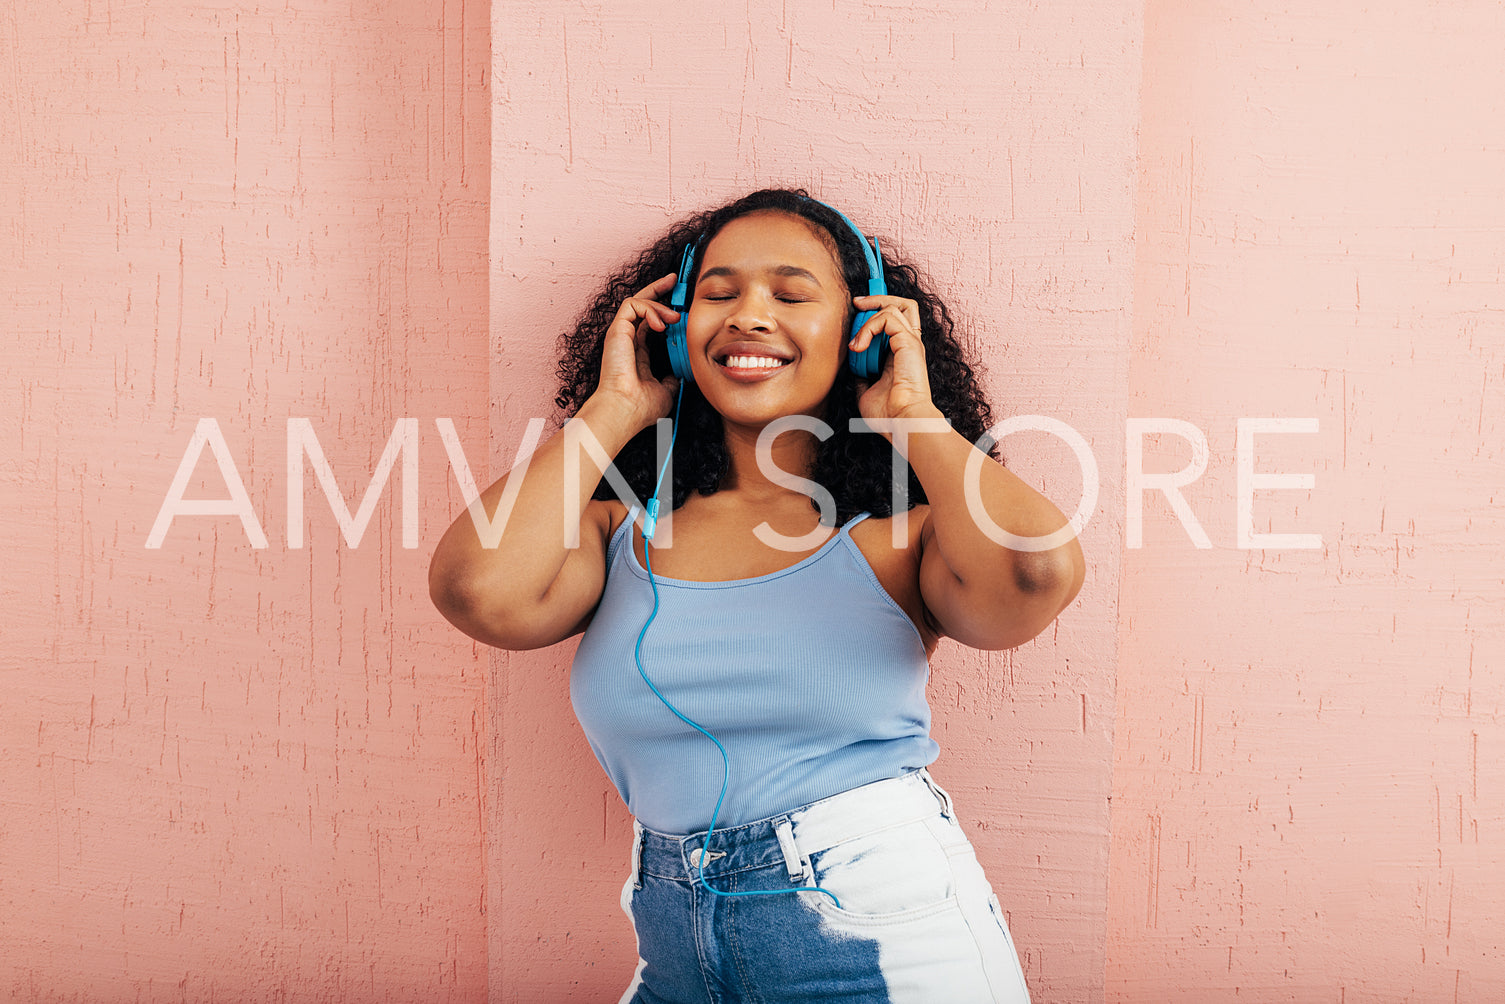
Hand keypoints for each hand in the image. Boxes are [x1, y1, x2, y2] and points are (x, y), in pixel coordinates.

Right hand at [593, 272, 681, 432]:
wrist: (625, 409)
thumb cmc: (640, 407)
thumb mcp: (665, 391)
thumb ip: (670, 380)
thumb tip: (677, 376)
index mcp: (637, 354)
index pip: (648, 324)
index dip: (662, 311)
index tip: (679, 305)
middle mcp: (627, 341)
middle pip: (640, 306)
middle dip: (658, 289)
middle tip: (674, 280)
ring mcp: (620, 334)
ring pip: (637, 302)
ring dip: (658, 303)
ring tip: (674, 317)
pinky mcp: (617, 330)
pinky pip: (632, 305)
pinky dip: (649, 308)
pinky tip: (661, 323)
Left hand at [850, 295, 939, 424]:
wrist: (902, 423)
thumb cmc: (889, 415)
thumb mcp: (866, 392)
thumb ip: (862, 378)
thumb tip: (853, 370)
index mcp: (902, 354)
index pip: (894, 321)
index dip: (876, 311)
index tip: (856, 311)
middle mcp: (909, 345)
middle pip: (903, 304)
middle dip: (878, 298)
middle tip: (857, 303)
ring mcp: (911, 342)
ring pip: (896, 305)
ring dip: (869, 315)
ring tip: (855, 339)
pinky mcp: (909, 343)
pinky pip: (888, 317)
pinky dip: (870, 327)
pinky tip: (859, 346)